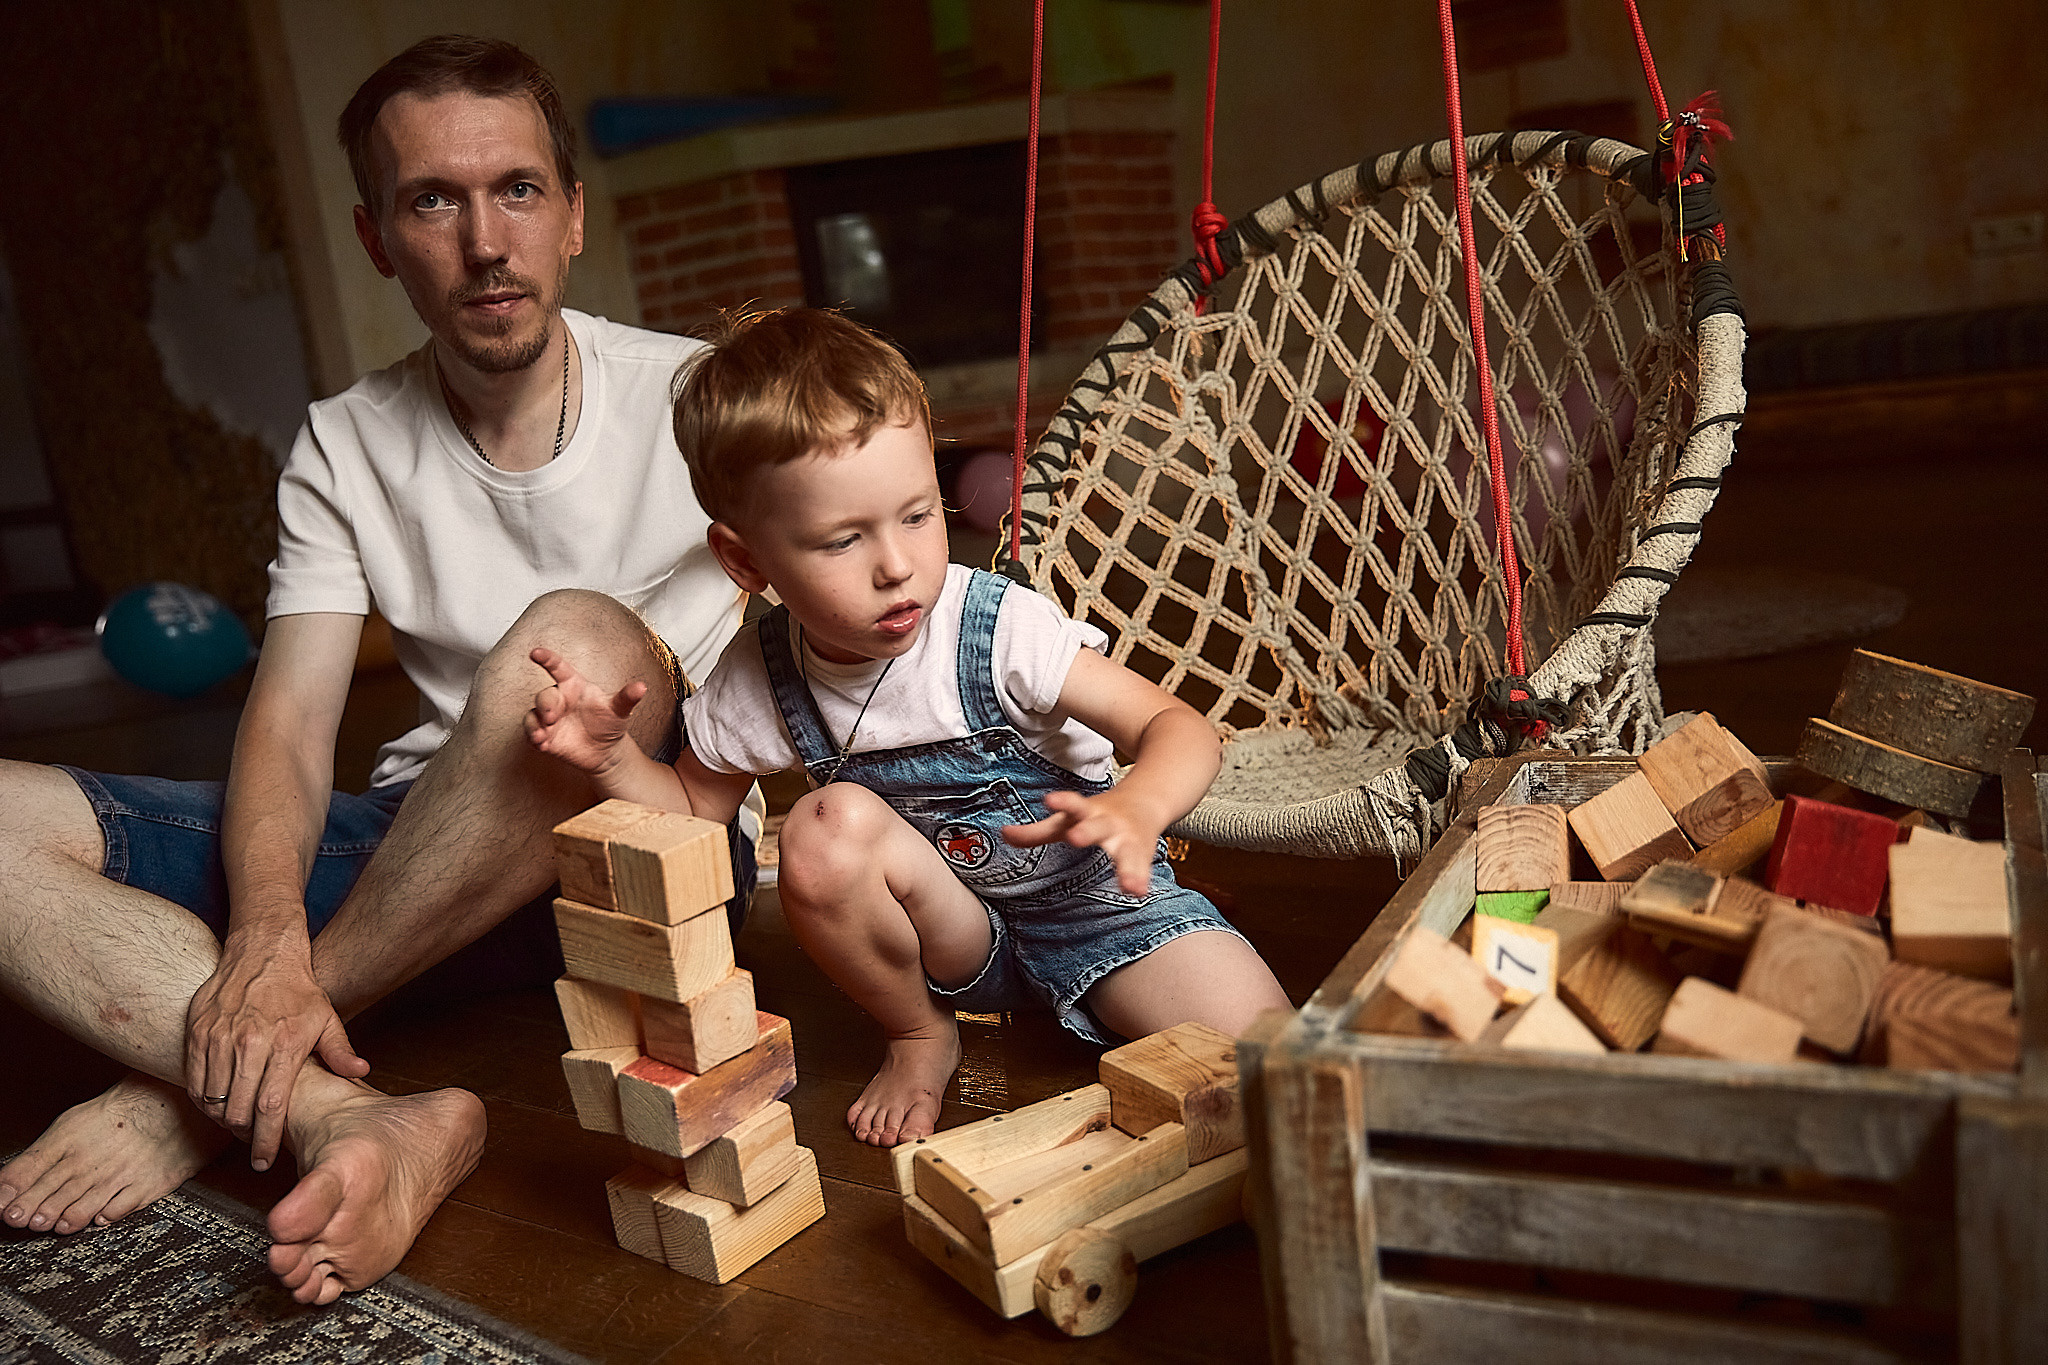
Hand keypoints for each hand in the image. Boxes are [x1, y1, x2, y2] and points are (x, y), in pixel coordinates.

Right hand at [184, 932, 367, 1169]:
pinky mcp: (198, 1032)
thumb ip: (340, 1051)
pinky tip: (218, 1103)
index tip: (264, 1159)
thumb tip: (361, 1073)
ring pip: (213, 1098)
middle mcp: (250, 1042)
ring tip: (238, 1125)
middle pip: (239, 1108)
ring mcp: (220, 1037)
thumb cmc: (297, 989)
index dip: (267, 1139)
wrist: (263, 953)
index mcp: (285, 1044)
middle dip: (245, 1136)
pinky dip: (204, 1099)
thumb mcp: (326, 1018)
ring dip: (223, 1120)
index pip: (272, 1106)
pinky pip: (195, 1080)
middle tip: (253, 1147)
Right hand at [523, 646, 645, 775]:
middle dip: (545, 704)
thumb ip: (627, 697)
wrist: (606, 750)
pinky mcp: (544, 736)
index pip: (558, 668)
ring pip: (533, 715)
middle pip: (545, 695)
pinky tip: (542, 743)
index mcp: (573, 685)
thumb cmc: (609, 721)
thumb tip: (642, 687)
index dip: (547, 659)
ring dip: (534, 723)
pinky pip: (532, 733)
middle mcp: (559, 699)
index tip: (536, 652)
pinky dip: (534, 737)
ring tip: (542, 734)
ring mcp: (549, 718)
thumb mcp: (619, 709)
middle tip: (552, 716)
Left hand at [1003, 789, 1159, 896]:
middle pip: (1097, 826)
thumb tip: (1003, 834)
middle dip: (1087, 831)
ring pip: (1127, 851)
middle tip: (1075, 837)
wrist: (1146, 800)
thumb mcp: (1067, 820)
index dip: (1062, 802)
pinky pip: (1140, 869)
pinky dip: (1140, 880)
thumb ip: (1037, 831)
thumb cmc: (1097, 815)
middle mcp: (1108, 823)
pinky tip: (1139, 892)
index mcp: (1087, 812)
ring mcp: (1127, 839)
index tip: (1049, 800)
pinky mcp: (1141, 855)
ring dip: (1127, 867)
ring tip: (1129, 885)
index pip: (1073, 805)